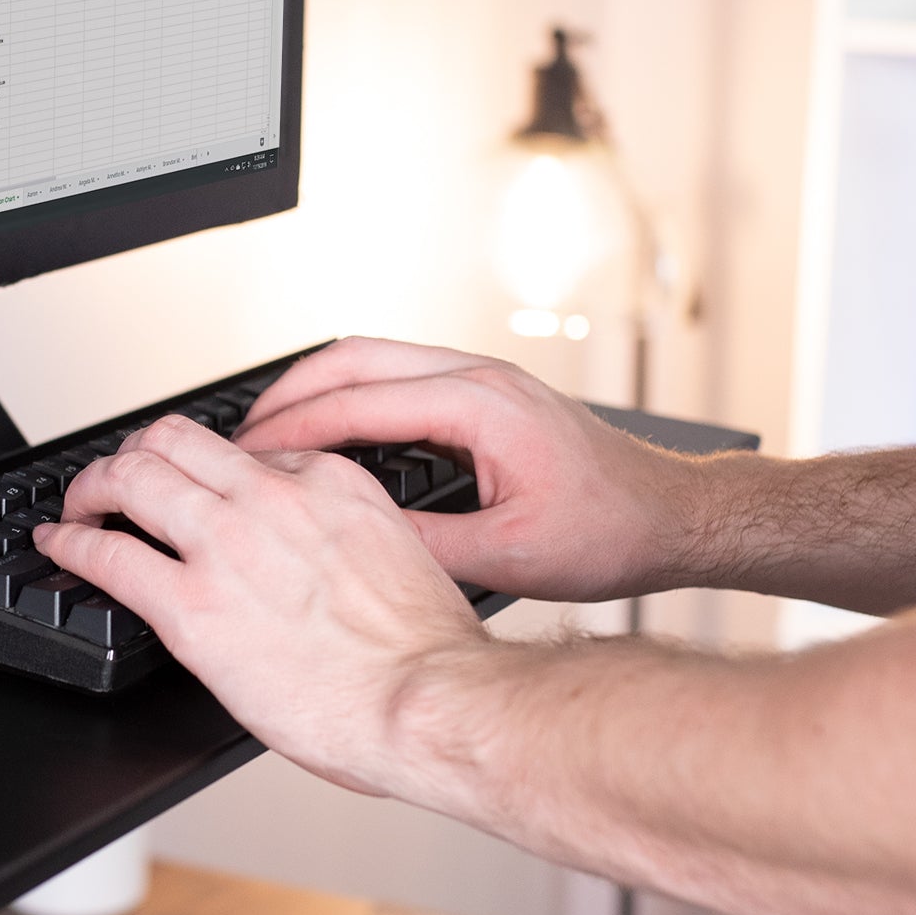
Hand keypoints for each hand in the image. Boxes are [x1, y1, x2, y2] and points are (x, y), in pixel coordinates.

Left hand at [32, 415, 489, 796]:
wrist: (430, 700)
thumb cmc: (426, 652)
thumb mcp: (396, 554)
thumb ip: (341, 537)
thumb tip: (308, 559)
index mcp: (328, 481)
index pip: (243, 451)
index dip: (207, 473)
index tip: (194, 493)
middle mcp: (271, 498)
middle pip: (173, 439)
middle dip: (135, 454)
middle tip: (117, 481)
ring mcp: (226, 547)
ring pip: (131, 476)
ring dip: (93, 487)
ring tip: (80, 506)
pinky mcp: (191, 607)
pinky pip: (107, 555)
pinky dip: (72, 543)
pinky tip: (62, 546)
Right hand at [234, 337, 713, 601]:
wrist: (675, 517)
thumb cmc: (614, 532)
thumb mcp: (513, 557)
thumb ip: (427, 550)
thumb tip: (353, 546)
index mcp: (482, 404)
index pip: (359, 400)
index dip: (292, 428)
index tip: (248, 456)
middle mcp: (479, 376)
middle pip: (353, 356)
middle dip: (287, 393)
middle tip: (240, 438)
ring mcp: (482, 379)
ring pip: (372, 359)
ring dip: (315, 390)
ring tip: (269, 436)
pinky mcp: (485, 396)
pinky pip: (396, 377)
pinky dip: (349, 398)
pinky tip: (328, 437)